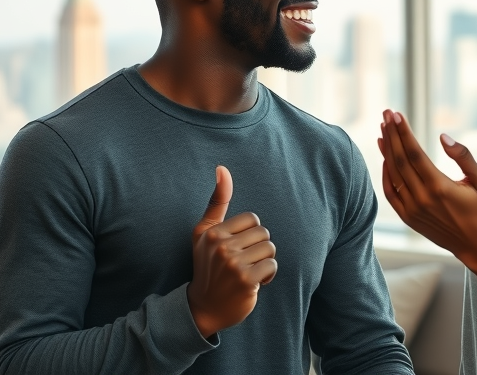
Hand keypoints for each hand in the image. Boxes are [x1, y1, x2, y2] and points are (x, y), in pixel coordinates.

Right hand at [187, 166, 277, 337]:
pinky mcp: (246, 280)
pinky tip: (254, 284)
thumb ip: (217, 201)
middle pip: (263, 234)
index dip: (250, 236)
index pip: (252, 220)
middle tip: (243, 264)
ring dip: (264, 263)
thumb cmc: (208, 266)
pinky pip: (273, 265)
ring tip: (248, 273)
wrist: (204, 308)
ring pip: (270, 249)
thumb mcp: (205, 232)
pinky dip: (268, 276)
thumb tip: (222, 169)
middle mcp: (220, 246)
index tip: (236, 250)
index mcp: (212, 231)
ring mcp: (232, 263)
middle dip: (258, 249)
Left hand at [378, 110, 476, 289]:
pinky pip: (390, 192)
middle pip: (399, 159)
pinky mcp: (407, 218)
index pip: (414, 153)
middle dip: (391, 134)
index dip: (403, 132)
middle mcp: (422, 198)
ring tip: (382, 130)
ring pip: (393, 174)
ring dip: (386, 150)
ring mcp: (412, 209)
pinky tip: (386, 157)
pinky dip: (385, 173)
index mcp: (440, 187)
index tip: (396, 114)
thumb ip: (463, 156)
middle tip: (386, 114)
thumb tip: (443, 136)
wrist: (476, 245)